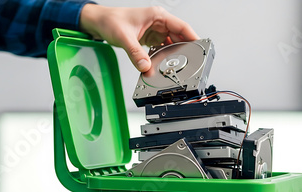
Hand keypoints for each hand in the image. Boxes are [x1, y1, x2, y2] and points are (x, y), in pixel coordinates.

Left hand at [80, 5, 198, 71]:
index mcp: (157, 16)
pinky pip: (164, 48)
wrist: (99, 22)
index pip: (182, 26)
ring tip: (178, 65)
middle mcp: (159, 22)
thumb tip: (145, 66)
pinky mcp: (152, 39)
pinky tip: (165, 63)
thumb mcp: (124, 38)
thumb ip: (135, 54)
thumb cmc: (111, 21)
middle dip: (186, 49)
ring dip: (175, 54)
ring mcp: (156, 31)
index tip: (201, 49)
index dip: (194, 38)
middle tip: (191, 62)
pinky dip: (165, 56)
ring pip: (173, 43)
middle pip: (180, 36)